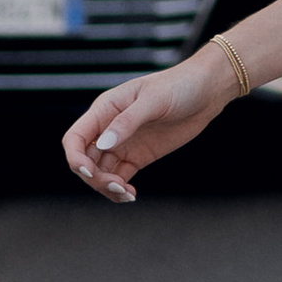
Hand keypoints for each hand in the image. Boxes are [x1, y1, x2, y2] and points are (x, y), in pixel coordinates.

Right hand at [63, 47, 236, 200]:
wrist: (206, 92)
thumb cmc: (178, 86)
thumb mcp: (153, 100)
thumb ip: (127, 122)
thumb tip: (104, 144)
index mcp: (104, 109)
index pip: (75, 138)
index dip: (75, 157)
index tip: (89, 172)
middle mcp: (108, 128)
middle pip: (85, 160)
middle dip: (94, 178)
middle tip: (117, 187)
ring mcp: (123, 144)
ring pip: (101, 172)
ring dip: (107, 187)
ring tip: (126, 194)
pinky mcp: (138, 156)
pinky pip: (120, 176)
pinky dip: (120, 188)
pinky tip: (131, 195)